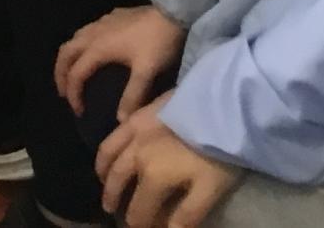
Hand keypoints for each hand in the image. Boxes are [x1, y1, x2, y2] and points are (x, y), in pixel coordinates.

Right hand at [57, 4, 183, 118]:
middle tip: (64, 92)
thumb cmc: (157, 42)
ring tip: (73, 71)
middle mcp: (93, 34)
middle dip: (60, 73)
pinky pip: (87, 30)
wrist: (172, 12)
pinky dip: (82, 44)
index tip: (78, 111)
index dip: (73, 93)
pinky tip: (95, 49)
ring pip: (74, 38)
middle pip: (65, 52)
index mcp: (98, 49)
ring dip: (69, 57)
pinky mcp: (111, 16)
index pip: (76, 73)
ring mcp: (101, 22)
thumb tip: (121, 120)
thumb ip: (132, 96)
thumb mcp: (146, 71)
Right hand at [100, 99, 240, 227]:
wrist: (220, 108)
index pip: (139, 208)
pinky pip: (114, 133)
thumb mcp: (210, 190)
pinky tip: (112, 148)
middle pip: (117, 181)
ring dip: (103, 172)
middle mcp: (135, 156)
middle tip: (110, 209)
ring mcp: (134, 133)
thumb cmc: (218, 152)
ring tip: (103, 181)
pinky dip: (107, 146)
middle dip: (113, 198)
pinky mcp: (138, 115)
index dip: (138, 222)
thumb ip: (187, 214)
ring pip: (108, 155)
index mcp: (153, 177)